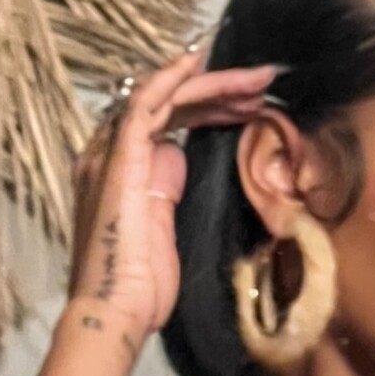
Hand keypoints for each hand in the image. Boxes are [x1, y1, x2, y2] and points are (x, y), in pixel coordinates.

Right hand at [68, 47, 281, 349]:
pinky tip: (201, 62)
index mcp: (123, 171)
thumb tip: (179, 167)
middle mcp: (111, 154)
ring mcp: (112, 153)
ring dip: (213, 84)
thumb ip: (167, 197)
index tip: (252, 108)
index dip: (211, 109)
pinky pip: (146, 104)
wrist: (116, 312)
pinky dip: (173, 79)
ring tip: (257, 81)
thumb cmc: (140, 288)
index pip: (168, 121)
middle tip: (264, 86)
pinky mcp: (120, 158)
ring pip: (164, 97)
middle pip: (169, 104)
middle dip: (220, 92)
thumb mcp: (164, 233)